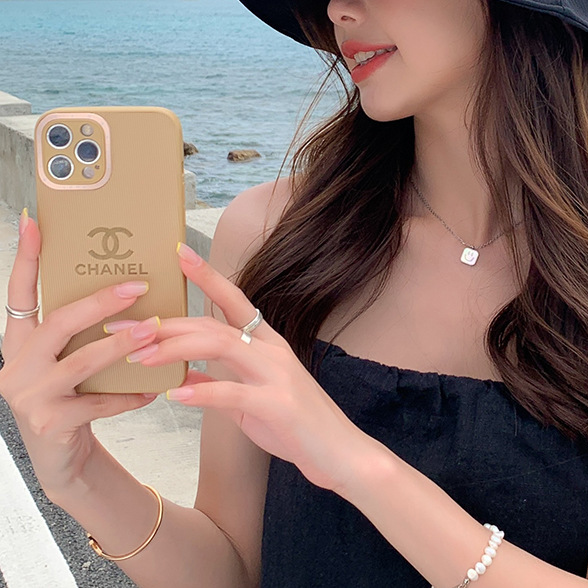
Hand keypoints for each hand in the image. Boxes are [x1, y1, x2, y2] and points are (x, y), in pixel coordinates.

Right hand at [0, 212, 164, 499]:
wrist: (64, 459)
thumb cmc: (75, 395)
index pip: (20, 293)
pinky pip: (99, 402)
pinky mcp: (50, 424)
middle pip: (58, 323)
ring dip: (123, 343)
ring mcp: (29, 396)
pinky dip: (131, 393)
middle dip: (101, 302)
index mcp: (20, 343)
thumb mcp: (71, 358)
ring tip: (155, 329)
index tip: (35, 221)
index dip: (27, 258)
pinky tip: (154, 387)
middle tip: (138, 287)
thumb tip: (126, 283)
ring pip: (82, 361)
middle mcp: (15, 366)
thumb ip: (82, 330)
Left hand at [141, 243, 373, 494]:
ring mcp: (277, 375)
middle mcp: (272, 350)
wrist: (341, 452)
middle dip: (169, 323)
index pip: (233, 300)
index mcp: (267, 343)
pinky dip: (203, 392)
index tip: (179, 253)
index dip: (207, 275)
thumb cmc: (296, 424)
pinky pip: (234, 394)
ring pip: (222, 346)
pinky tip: (175, 395)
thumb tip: (185, 377)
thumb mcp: (253, 400)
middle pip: (215, 323)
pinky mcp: (278, 405)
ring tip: (141, 358)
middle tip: (127, 328)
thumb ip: (222, 382)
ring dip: (177, 349)